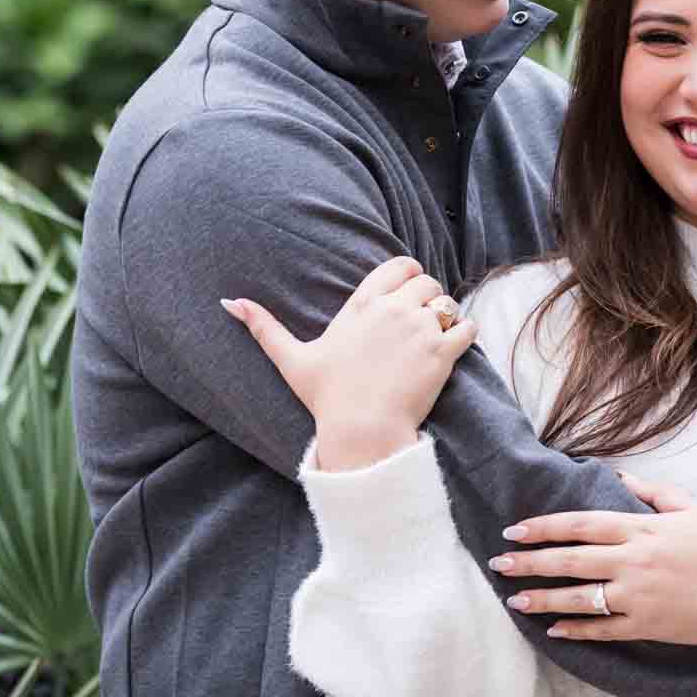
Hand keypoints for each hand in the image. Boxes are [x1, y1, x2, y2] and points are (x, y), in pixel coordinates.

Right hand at [222, 255, 477, 469]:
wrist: (361, 430)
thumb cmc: (328, 398)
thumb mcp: (292, 360)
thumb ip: (264, 328)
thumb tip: (229, 303)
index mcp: (362, 304)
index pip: (400, 265)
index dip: (410, 275)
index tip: (408, 294)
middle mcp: (392, 309)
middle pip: (427, 281)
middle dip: (428, 297)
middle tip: (423, 321)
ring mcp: (419, 328)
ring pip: (447, 302)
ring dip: (447, 316)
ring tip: (436, 338)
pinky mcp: (442, 351)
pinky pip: (466, 327)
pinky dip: (465, 334)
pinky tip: (454, 347)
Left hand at [488, 472, 696, 645]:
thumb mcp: (690, 507)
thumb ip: (652, 492)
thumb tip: (619, 476)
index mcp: (641, 528)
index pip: (581, 525)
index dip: (544, 527)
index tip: (515, 530)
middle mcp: (633, 561)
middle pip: (571, 560)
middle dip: (531, 561)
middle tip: (499, 563)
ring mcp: (639, 596)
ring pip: (580, 598)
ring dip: (543, 598)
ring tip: (516, 600)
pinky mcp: (648, 625)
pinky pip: (603, 629)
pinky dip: (577, 630)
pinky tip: (554, 629)